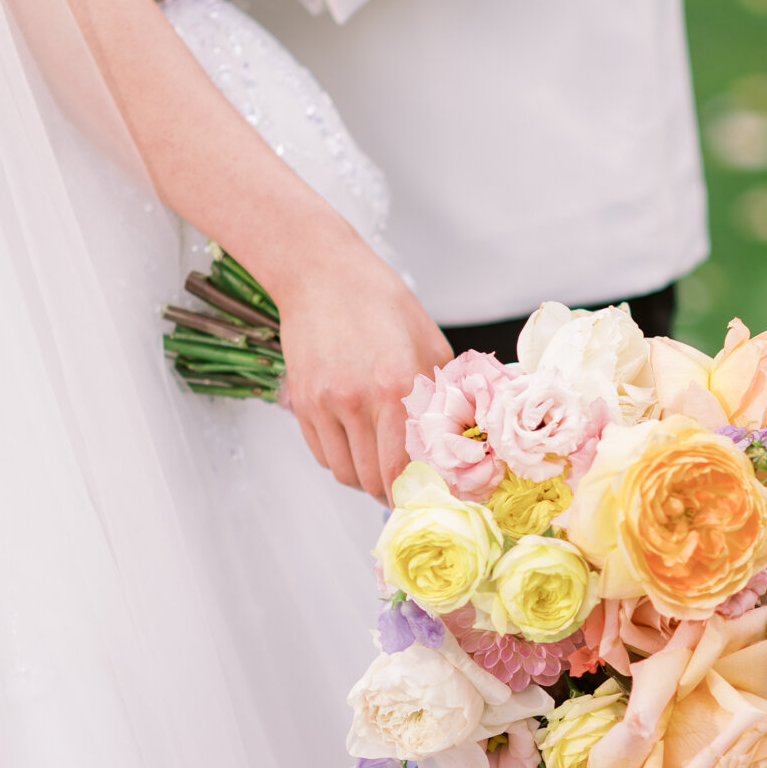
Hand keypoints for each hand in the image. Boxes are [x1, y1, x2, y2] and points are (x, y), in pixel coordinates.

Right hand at [272, 228, 451, 503]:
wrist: (321, 274)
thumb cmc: (382, 303)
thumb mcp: (430, 343)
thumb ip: (445, 395)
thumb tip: (465, 441)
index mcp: (396, 386)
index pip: (405, 466)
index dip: (419, 489)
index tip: (431, 493)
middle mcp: (357, 401)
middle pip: (374, 480)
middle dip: (395, 491)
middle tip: (411, 486)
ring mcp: (324, 404)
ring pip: (346, 474)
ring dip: (368, 480)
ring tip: (384, 466)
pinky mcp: (301, 404)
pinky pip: (324, 455)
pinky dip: (344, 461)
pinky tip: (359, 444)